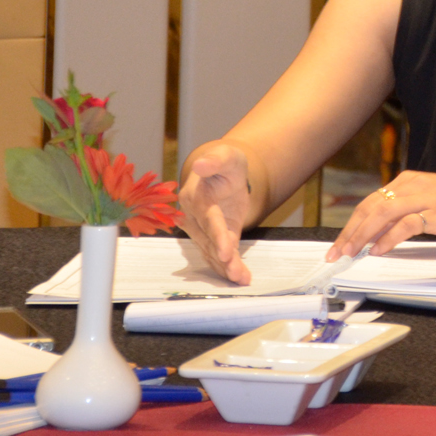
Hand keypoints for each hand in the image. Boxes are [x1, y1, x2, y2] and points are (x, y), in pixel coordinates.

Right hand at [178, 142, 256, 284]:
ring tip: (240, 279)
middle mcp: (195, 217)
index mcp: (195, 198)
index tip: (226, 251)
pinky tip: (240, 277)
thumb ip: (215, 160)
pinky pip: (220, 254)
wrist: (224, 170)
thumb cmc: (225, 162)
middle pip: (210, 241)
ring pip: (214, 252)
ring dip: (226, 268)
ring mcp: (204, 230)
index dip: (217, 236)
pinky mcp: (215, 237)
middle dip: (223, 259)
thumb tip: (201, 163)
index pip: (208, 220)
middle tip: (235, 273)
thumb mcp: (226, 156)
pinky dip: (229, 266)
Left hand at [328, 170, 435, 259]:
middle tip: (336, 251)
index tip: (341, 242)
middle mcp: (415, 185)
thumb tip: (383, 233)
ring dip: (361, 234)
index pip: (372, 201)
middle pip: (371, 206)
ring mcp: (426, 197)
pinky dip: (387, 238)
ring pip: (382, 212)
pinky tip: (377, 250)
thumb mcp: (434, 203)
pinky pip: (404, 224)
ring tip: (350, 252)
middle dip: (349, 230)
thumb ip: (410, 212)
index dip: (352, 223)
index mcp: (412, 180)